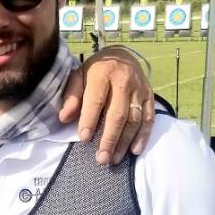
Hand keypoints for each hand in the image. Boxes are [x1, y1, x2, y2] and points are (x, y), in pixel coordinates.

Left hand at [59, 48, 154, 164]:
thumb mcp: (78, 76)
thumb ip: (72, 96)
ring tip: (114, 159)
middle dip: (109, 138)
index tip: (84, 138)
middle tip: (102, 158)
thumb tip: (64, 117)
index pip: (96, 99)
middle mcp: (124, 80)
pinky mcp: (150, 95)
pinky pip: (149, 118)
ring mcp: (139, 88)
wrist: (122, 55)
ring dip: (124, 142)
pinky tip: (135, 150)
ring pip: (134, 119)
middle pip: (118, 114)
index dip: (90, 120)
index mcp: (102, 73)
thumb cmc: (95, 71)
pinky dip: (143, 136)